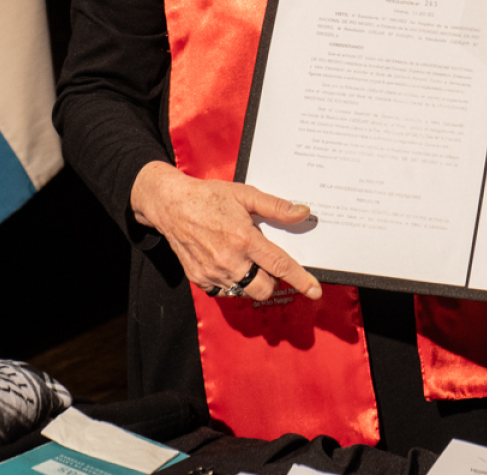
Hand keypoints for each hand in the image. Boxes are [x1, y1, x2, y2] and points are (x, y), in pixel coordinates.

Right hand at [130, 160, 322, 302]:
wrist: (171, 206)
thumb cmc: (210, 197)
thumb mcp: (245, 194)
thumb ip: (276, 207)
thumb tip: (303, 213)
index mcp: (244, 239)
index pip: (280, 266)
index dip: (301, 280)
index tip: (315, 291)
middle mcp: (229, 261)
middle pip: (264, 289)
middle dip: (272, 281)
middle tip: (267, 262)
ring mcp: (213, 273)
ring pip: (244, 292)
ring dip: (252, 282)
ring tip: (245, 260)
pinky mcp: (199, 279)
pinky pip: (224, 291)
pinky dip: (232, 282)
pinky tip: (227, 263)